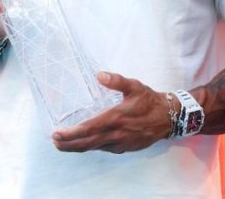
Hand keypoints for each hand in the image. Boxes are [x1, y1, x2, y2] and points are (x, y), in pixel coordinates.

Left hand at [52, 73, 173, 152]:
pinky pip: (104, 148)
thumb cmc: (150, 101)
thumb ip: (117, 81)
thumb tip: (99, 75)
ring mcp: (120, 143)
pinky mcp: (124, 148)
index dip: (70, 133)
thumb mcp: (134, 86)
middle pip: (86, 143)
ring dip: (78, 147)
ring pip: (94, 148)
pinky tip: (87, 142)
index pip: (88, 129)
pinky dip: (92, 146)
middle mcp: (115, 134)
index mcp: (115, 118)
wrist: (169, 118)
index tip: (56, 133)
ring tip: (65, 144)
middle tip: (55, 141)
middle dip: (68, 144)